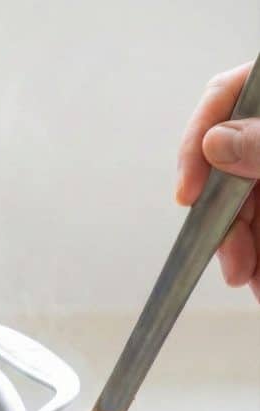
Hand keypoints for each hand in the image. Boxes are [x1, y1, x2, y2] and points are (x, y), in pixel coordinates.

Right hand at [177, 62, 259, 300]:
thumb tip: (216, 143)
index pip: (224, 96)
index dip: (196, 145)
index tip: (188, 195)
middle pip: (230, 165)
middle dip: (226, 221)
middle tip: (231, 263)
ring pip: (245, 204)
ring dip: (241, 249)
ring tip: (250, 283)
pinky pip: (258, 222)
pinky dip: (255, 256)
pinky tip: (257, 282)